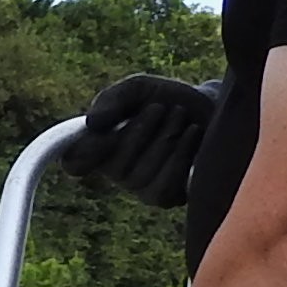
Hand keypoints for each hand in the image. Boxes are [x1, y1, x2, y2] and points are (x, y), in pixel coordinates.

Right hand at [53, 72, 217, 206]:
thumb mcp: (141, 88)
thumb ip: (114, 99)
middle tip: (161, 108)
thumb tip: (92, 124)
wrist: (213, 109)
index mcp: (100, 145)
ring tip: (180, 117)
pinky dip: (178, 155)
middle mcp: (115, 172)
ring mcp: (139, 189)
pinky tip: (191, 134)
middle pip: (114, 164)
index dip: (78, 153)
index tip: (95, 132)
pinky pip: (162, 186)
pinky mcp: (165, 198)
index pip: (73, 161)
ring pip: (140, 175)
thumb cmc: (171, 98)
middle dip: (141, 130)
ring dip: (164, 139)